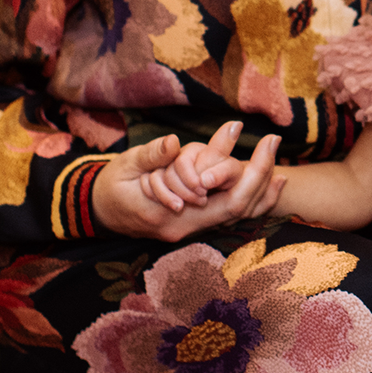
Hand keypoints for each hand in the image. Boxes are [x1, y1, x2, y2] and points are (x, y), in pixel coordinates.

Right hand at [91, 123, 280, 239]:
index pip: (227, 201)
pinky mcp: (189, 223)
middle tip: (273, 143)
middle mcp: (186, 227)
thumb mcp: (128, 164)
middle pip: (237, 209)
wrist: (96, 211)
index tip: (265, 143)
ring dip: (259, 188)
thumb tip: (174, 143)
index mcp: (171, 215)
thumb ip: (153, 155)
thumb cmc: (111, 186)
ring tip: (275, 158)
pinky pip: (225, 212)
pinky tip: (263, 178)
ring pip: (235, 214)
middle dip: (260, 175)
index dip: (251, 174)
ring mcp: (188, 229)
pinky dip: (246, 195)